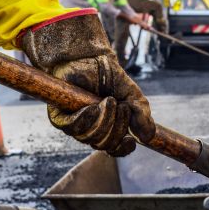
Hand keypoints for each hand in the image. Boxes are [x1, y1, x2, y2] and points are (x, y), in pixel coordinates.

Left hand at [22, 11, 155, 155]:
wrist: (90, 60)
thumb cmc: (111, 78)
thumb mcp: (133, 96)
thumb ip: (142, 115)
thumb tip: (148, 137)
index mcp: (110, 128)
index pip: (115, 149)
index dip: (123, 148)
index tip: (131, 140)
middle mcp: (92, 130)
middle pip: (106, 144)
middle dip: (118, 126)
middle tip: (121, 106)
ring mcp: (76, 126)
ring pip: (91, 137)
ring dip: (105, 119)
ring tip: (108, 100)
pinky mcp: (60, 119)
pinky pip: (74, 128)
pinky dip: (87, 117)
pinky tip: (93, 105)